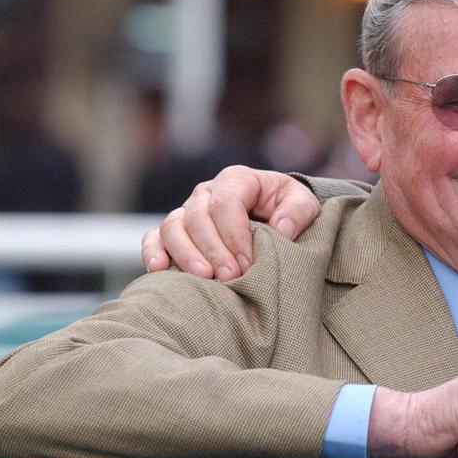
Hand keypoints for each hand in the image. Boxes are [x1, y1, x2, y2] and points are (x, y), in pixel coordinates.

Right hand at [140, 166, 319, 279]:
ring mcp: (187, 211)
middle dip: (213, 249)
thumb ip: (297, 213)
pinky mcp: (174, 232)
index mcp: (237, 180)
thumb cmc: (288, 209)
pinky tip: (160, 271)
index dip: (234, 234)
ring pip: (172, 226)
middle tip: (229, 277)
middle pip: (198, 217)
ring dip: (185, 253)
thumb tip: (282, 230)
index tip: (247, 262)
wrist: (275, 216)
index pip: (226, 202)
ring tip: (203, 278)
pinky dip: (153, 252)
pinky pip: (154, 238)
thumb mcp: (304, 204)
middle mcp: (207, 192)